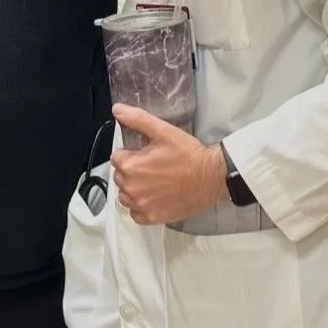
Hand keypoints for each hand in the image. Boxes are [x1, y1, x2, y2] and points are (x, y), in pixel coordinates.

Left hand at [111, 104, 227, 224]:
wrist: (211, 177)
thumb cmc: (187, 154)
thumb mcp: (162, 131)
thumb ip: (136, 119)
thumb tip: (116, 109)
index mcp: (130, 166)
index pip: (116, 157)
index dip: (129, 153)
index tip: (143, 153)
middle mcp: (132, 188)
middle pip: (119, 176)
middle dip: (130, 170)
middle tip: (150, 166)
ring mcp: (142, 205)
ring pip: (125, 196)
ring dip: (132, 189)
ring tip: (150, 181)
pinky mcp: (153, 218)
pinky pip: (135, 214)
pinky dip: (140, 207)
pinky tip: (152, 197)